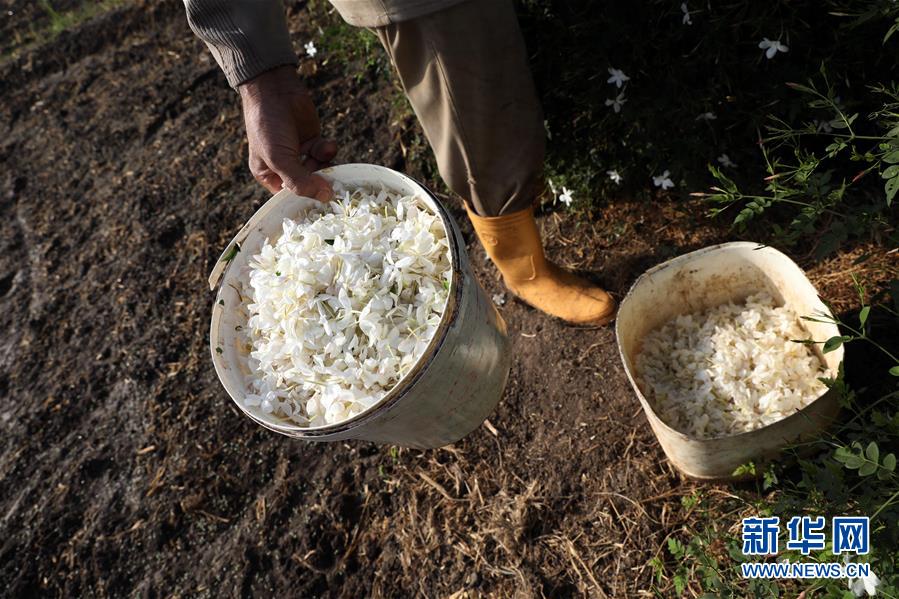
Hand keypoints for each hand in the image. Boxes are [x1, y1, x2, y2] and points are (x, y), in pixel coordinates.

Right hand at [239, 66, 336, 200]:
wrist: (274, 89)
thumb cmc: (268, 125)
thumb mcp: (279, 158)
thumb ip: (300, 181)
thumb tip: (326, 197)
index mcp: (269, 175)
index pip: (290, 197)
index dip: (306, 199)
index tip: (323, 199)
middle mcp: (284, 167)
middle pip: (308, 184)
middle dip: (320, 180)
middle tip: (331, 179)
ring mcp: (300, 154)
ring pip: (320, 170)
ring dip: (326, 165)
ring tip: (324, 153)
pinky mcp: (312, 141)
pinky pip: (325, 155)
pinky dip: (328, 151)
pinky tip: (326, 144)